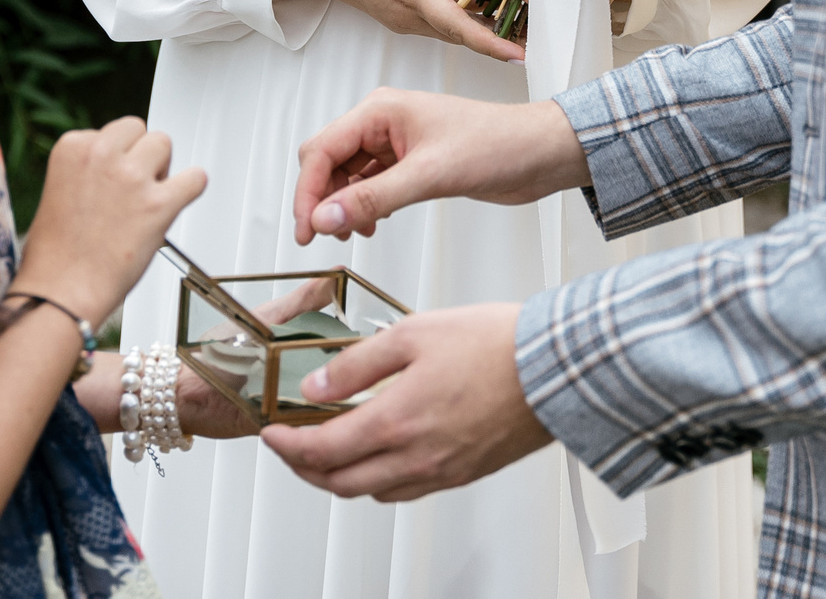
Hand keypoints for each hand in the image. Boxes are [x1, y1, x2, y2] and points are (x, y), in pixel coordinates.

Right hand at [11, 116, 205, 324]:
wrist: (60, 294)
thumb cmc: (56, 255)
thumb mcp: (60, 191)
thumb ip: (88, 169)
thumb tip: (121, 164)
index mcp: (72, 147)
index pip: (111, 132)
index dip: (116, 159)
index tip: (110, 184)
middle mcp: (102, 154)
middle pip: (140, 132)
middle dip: (140, 156)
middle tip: (133, 189)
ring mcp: (132, 177)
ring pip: (164, 144)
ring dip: (161, 170)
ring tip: (147, 199)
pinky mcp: (158, 204)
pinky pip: (195, 178)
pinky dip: (191, 189)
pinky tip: (177, 202)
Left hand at [260, 303, 549, 500]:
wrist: (556, 368)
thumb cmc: (496, 344)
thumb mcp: (413, 333)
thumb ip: (358, 364)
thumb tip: (317, 386)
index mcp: (398, 421)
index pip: (322, 450)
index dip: (286, 446)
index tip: (270, 434)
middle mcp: (417, 457)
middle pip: (340, 483)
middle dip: (304, 469)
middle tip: (289, 447)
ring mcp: (442, 471)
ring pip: (372, 493)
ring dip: (340, 478)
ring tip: (329, 448)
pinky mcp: (464, 473)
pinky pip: (406, 491)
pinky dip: (379, 480)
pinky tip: (379, 454)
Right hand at [274, 0, 523, 64]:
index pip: (460, 27)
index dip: (493, 43)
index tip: (520, 56)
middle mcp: (410, 17)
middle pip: (461, 34)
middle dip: (497, 39)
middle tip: (532, 39)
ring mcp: (403, 20)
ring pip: (450, 30)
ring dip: (481, 30)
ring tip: (516, 23)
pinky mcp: (400, 15)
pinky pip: (438, 23)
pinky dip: (462, 20)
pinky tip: (480, 6)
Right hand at [291, 88, 587, 244]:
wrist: (541, 152)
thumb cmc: (498, 145)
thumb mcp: (431, 175)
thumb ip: (375, 197)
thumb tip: (326, 216)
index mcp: (380, 110)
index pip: (322, 151)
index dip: (307, 192)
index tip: (306, 230)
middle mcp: (382, 122)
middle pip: (328, 161)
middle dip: (322, 199)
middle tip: (324, 236)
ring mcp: (396, 143)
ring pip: (347, 176)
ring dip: (343, 205)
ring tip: (353, 233)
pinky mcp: (411, 163)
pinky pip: (370, 184)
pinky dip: (365, 205)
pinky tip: (375, 222)